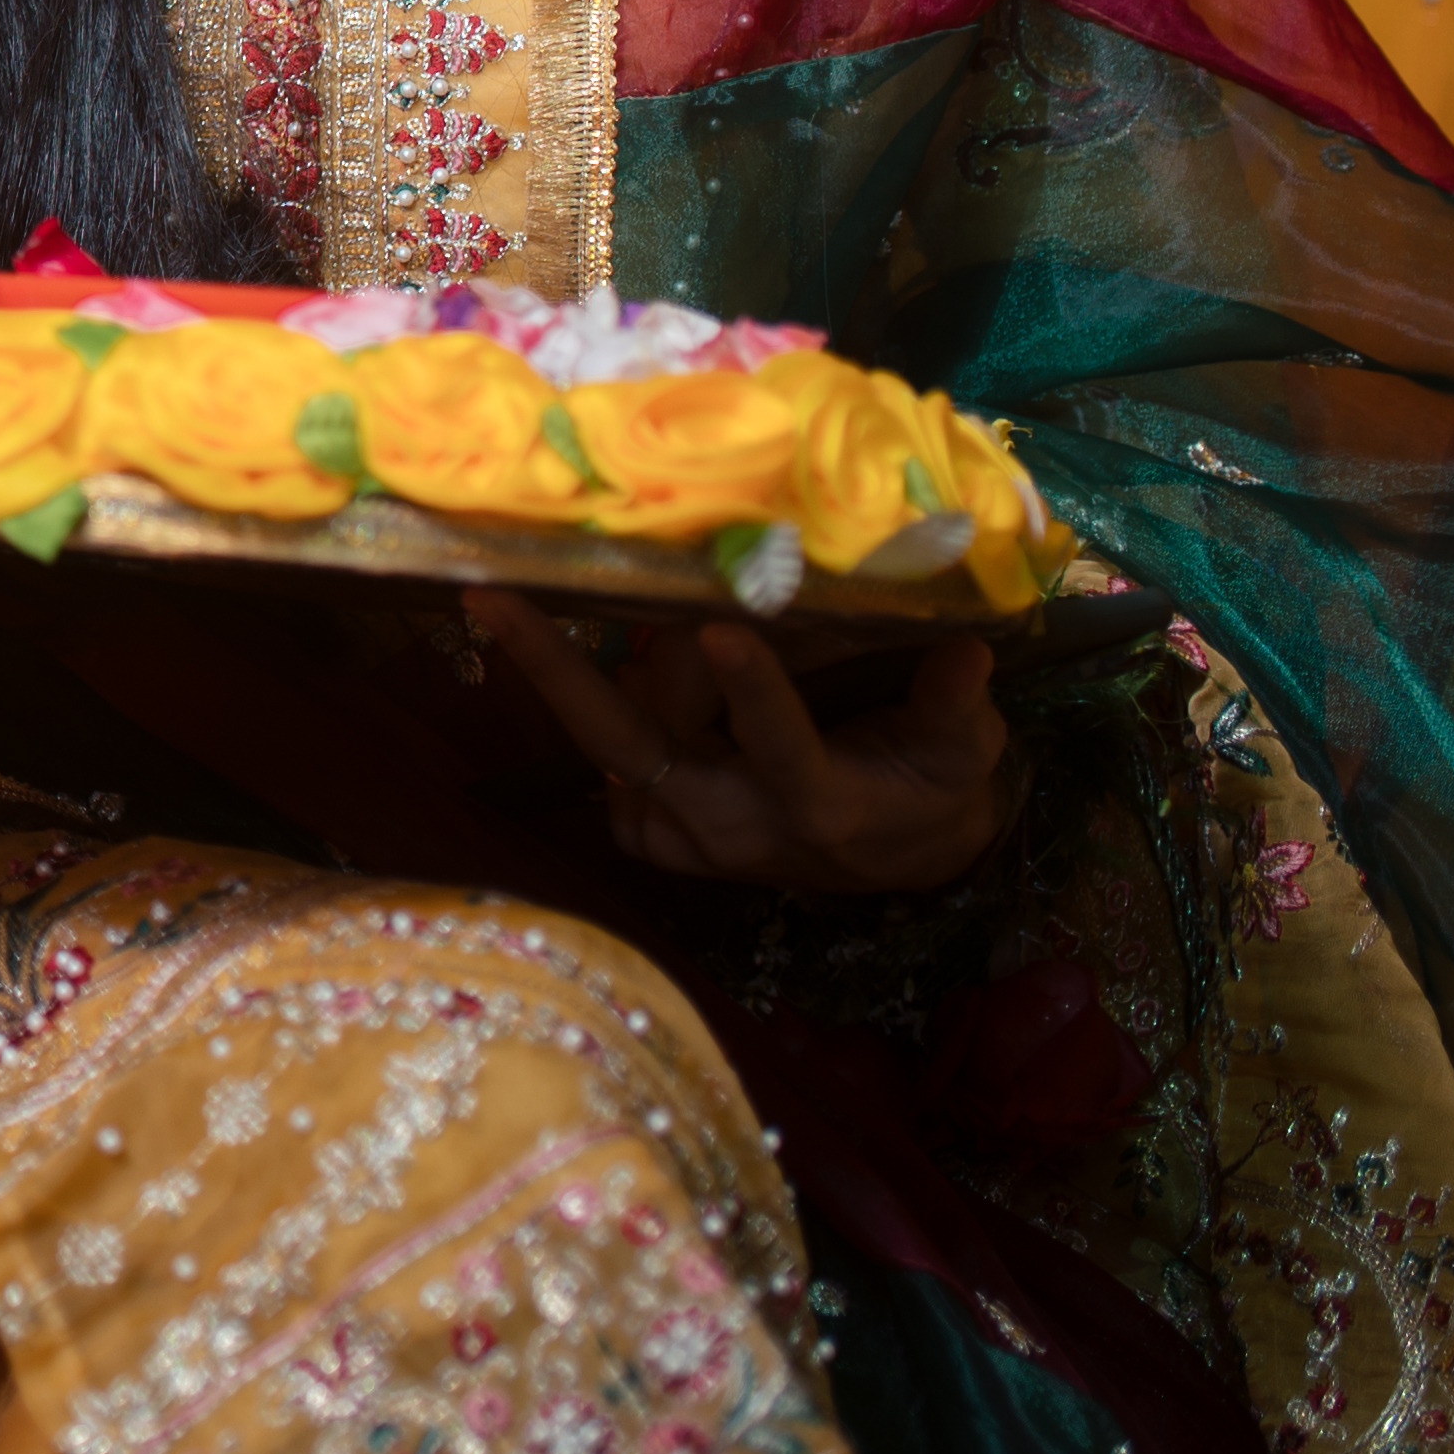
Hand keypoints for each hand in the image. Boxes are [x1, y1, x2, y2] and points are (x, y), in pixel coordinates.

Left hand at [469, 591, 1013, 895]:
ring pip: (615, 740)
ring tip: (574, 597)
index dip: (753, 692)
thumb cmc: (930, 787)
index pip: (780, 745)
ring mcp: (684, 837)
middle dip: (556, 673)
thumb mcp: (960, 752)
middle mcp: (734, 826)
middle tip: (488, 597)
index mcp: (817, 803)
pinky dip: (607, 707)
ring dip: (595, 670)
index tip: (722, 626)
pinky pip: (612, 769)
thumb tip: (965, 651)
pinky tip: (616, 659)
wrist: (894, 856)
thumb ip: (954, 707)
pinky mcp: (657, 839)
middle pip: (633, 746)